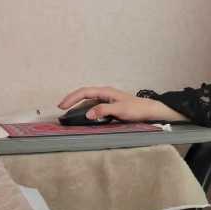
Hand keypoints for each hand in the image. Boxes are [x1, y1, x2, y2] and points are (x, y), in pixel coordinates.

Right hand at [57, 86, 186, 121]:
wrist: (150, 111)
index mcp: (106, 92)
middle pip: (84, 95)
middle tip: (60, 109)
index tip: (62, 105)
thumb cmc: (137, 109)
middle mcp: (105, 94)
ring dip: (78, 106)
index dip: (72, 98)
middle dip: (72, 100)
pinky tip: (83, 117)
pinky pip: (94, 107)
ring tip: (69, 114)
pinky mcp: (110, 107)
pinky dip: (86, 111)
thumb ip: (104, 110)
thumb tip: (88, 114)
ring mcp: (108, 100)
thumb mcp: (120, 110)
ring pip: (89, 101)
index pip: (85, 92)